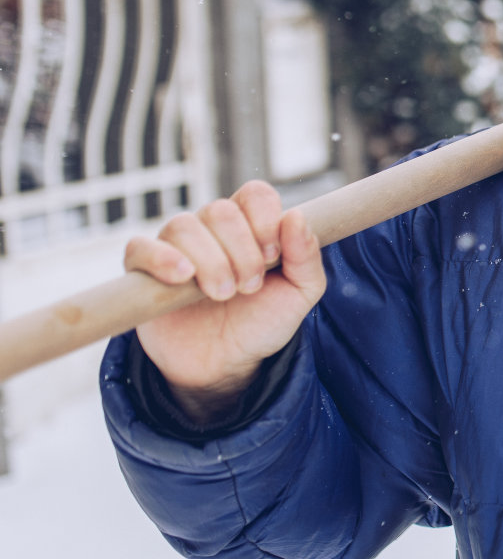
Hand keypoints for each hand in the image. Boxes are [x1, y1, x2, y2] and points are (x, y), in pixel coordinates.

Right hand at [125, 180, 325, 421]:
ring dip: (210, 262)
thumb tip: (295, 216)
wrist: (225, 363)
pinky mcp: (143, 271)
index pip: (255, 194)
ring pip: (184, 226)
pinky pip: (140, 247)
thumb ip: (306, 256)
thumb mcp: (300, 294)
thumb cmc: (262, 322)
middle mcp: (211, 229)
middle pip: (221, 211)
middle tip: (248, 287)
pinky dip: (162, 259)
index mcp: (250, 225)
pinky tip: (184, 277)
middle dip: (241, 252)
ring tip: (222, 294)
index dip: (265, 220)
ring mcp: (175, 247)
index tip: (272, 257)